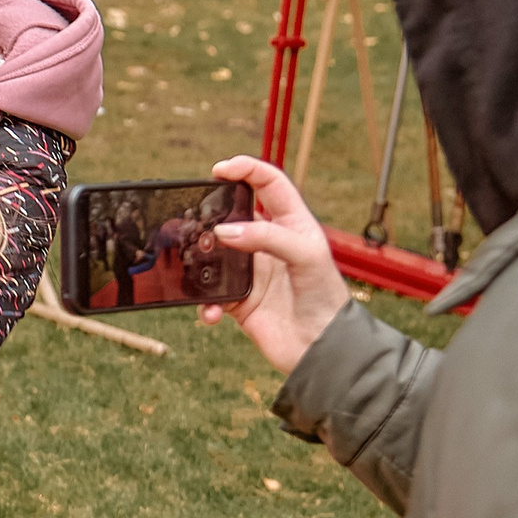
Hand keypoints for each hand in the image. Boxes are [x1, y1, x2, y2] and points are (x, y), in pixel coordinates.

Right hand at [198, 155, 350, 374]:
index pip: (267, 183)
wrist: (321, 348)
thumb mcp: (306, 256)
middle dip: (209, 214)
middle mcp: (267, 243)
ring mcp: (250, 271)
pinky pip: (209, 295)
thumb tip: (223, 231)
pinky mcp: (237, 299)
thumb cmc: (325, 296)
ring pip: (212, 254)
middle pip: (231, 216)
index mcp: (291, 223)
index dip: (245, 169)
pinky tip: (212, 312)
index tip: (219, 170)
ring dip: (199, 260)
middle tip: (192, 217)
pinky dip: (204, 303)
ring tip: (194, 264)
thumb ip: (267, 237)